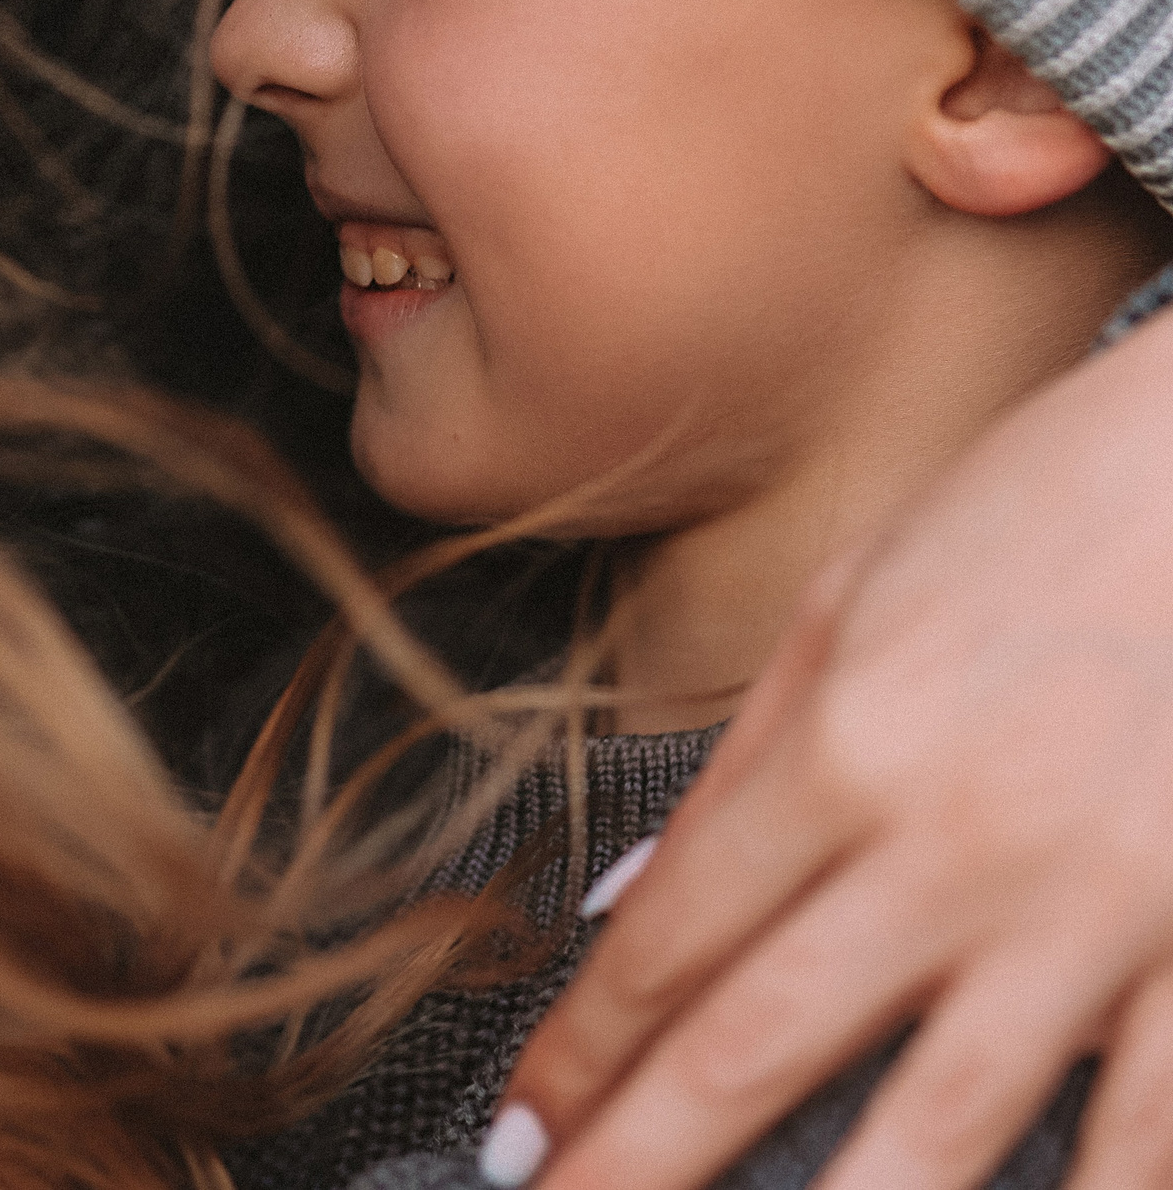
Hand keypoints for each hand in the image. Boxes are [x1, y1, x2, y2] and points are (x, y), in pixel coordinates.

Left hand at [495, 306, 1172, 1189]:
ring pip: (943, 1126)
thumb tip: (636, 911)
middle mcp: (949, 845)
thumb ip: (743, 766)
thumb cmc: (1040, 512)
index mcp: (840, 747)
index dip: (584, 1050)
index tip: (526, 1124)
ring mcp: (1094, 909)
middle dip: (643, 1160)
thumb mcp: (850, 604)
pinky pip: (1148, 1122)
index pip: (672, 942)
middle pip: (759, 1048)